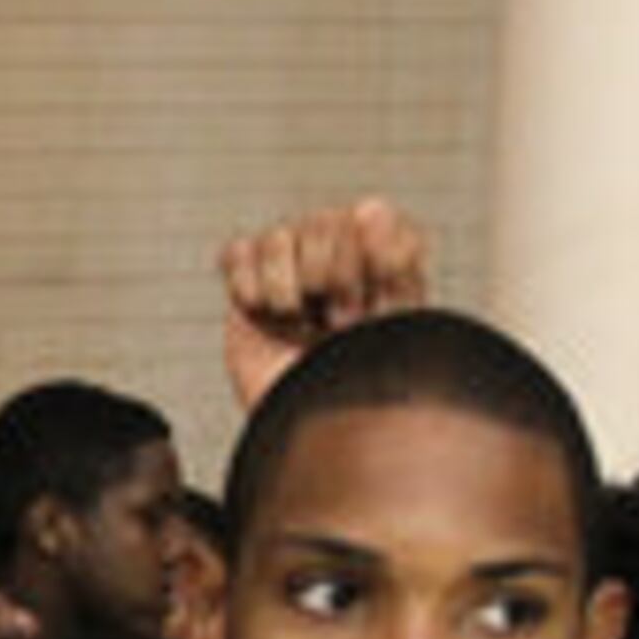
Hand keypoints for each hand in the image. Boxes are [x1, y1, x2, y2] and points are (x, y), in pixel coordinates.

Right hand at [220, 197, 429, 410]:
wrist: (317, 432)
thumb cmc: (364, 385)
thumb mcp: (400, 319)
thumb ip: (398, 256)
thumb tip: (370, 207)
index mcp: (380, 262)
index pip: (372, 216)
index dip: (373, 259)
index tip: (376, 303)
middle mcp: (334, 260)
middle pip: (322, 222)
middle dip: (333, 277)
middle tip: (339, 323)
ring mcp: (288, 274)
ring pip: (278, 236)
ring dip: (289, 288)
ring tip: (300, 324)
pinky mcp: (245, 291)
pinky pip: (237, 254)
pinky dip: (249, 286)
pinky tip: (269, 315)